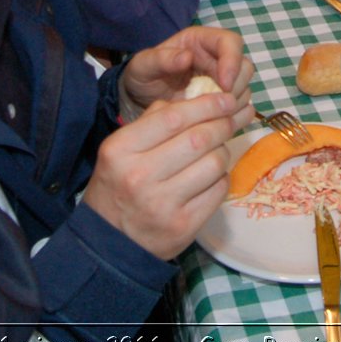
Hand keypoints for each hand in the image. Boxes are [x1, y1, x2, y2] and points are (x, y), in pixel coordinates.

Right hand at [81, 92, 236, 259]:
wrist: (110, 244)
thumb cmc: (118, 186)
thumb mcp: (120, 149)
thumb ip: (153, 120)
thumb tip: (194, 97)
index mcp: (121, 150)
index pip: (173, 118)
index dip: (205, 105)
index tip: (225, 99)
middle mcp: (140, 176)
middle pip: (198, 139)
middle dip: (222, 124)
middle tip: (230, 119)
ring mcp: (163, 204)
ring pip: (214, 163)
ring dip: (223, 151)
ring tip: (217, 149)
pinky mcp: (183, 226)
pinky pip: (218, 190)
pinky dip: (222, 177)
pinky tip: (212, 175)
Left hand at [118, 26, 252, 123]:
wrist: (139, 98)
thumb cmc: (142, 75)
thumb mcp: (143, 65)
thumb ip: (161, 58)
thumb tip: (186, 57)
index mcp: (199, 40)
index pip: (230, 42)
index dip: (232, 61)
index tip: (224, 84)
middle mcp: (215, 57)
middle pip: (243, 66)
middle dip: (235, 85)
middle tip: (219, 105)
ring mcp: (220, 79)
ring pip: (244, 87)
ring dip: (234, 102)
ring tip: (212, 115)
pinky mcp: (221, 100)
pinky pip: (238, 105)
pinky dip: (231, 115)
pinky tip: (215, 123)